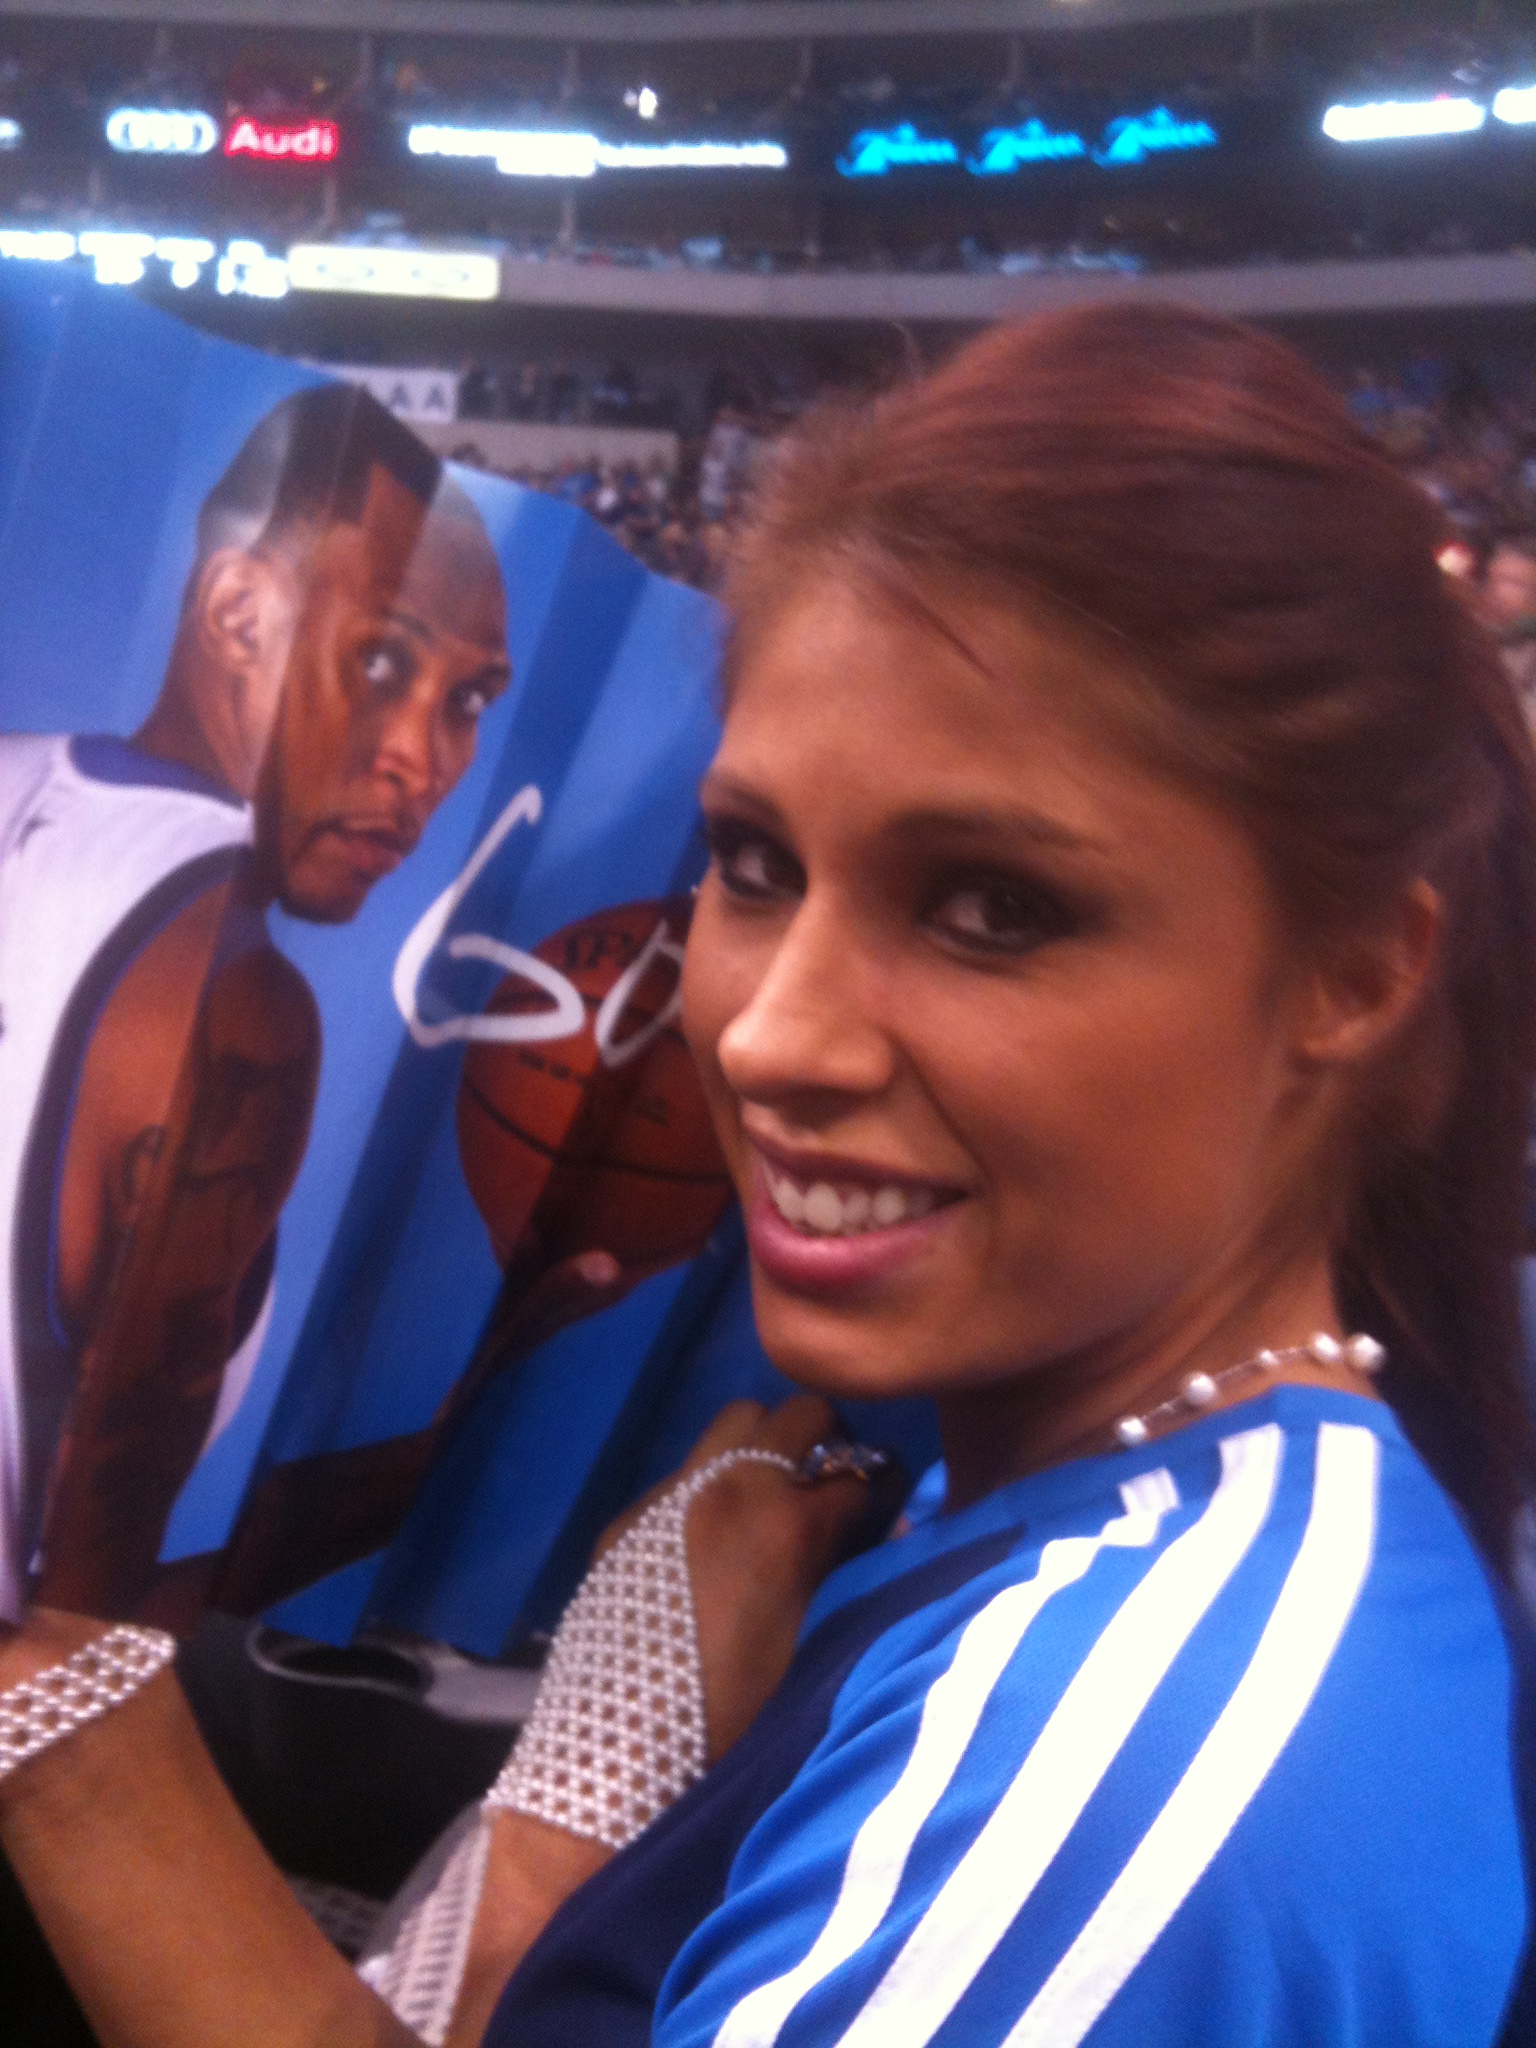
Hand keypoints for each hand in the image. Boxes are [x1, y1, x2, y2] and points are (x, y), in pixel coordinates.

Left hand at [594, 1396, 906, 1760]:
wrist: (618, 1762)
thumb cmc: (739, 1723)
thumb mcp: (818, 1649)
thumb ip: (856, 1577)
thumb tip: (892, 1532)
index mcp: (790, 1525)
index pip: (867, 1473)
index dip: (885, 1491)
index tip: (887, 1508)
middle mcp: (730, 1488)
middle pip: (799, 1413)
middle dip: (828, 1442)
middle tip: (829, 1488)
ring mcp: (670, 1496)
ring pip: (733, 1424)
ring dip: (763, 1451)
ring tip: (769, 1507)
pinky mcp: (626, 1520)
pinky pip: (682, 1474)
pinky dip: (709, 1490)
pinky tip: (705, 1552)